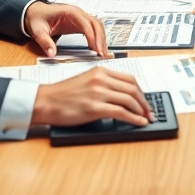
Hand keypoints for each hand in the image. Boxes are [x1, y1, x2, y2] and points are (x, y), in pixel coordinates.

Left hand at [23, 1, 107, 57]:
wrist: (35, 13)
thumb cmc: (37, 18)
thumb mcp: (38, 31)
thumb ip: (45, 42)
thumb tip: (51, 53)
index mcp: (70, 12)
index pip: (86, 24)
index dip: (93, 37)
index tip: (96, 49)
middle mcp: (78, 13)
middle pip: (96, 24)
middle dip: (101, 39)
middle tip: (102, 53)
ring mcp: (80, 18)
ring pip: (97, 26)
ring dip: (102, 39)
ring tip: (102, 53)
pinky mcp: (80, 23)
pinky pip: (93, 29)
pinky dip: (98, 38)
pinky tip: (98, 48)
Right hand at [31, 67, 152, 126]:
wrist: (45, 101)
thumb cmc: (62, 94)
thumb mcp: (86, 81)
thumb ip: (103, 84)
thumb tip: (121, 95)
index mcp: (100, 72)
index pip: (129, 79)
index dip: (141, 92)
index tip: (145, 101)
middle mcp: (101, 80)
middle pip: (133, 89)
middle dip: (144, 102)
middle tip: (149, 112)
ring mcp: (98, 93)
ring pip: (129, 100)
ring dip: (141, 111)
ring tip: (146, 119)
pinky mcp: (95, 108)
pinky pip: (121, 112)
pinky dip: (134, 118)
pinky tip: (138, 122)